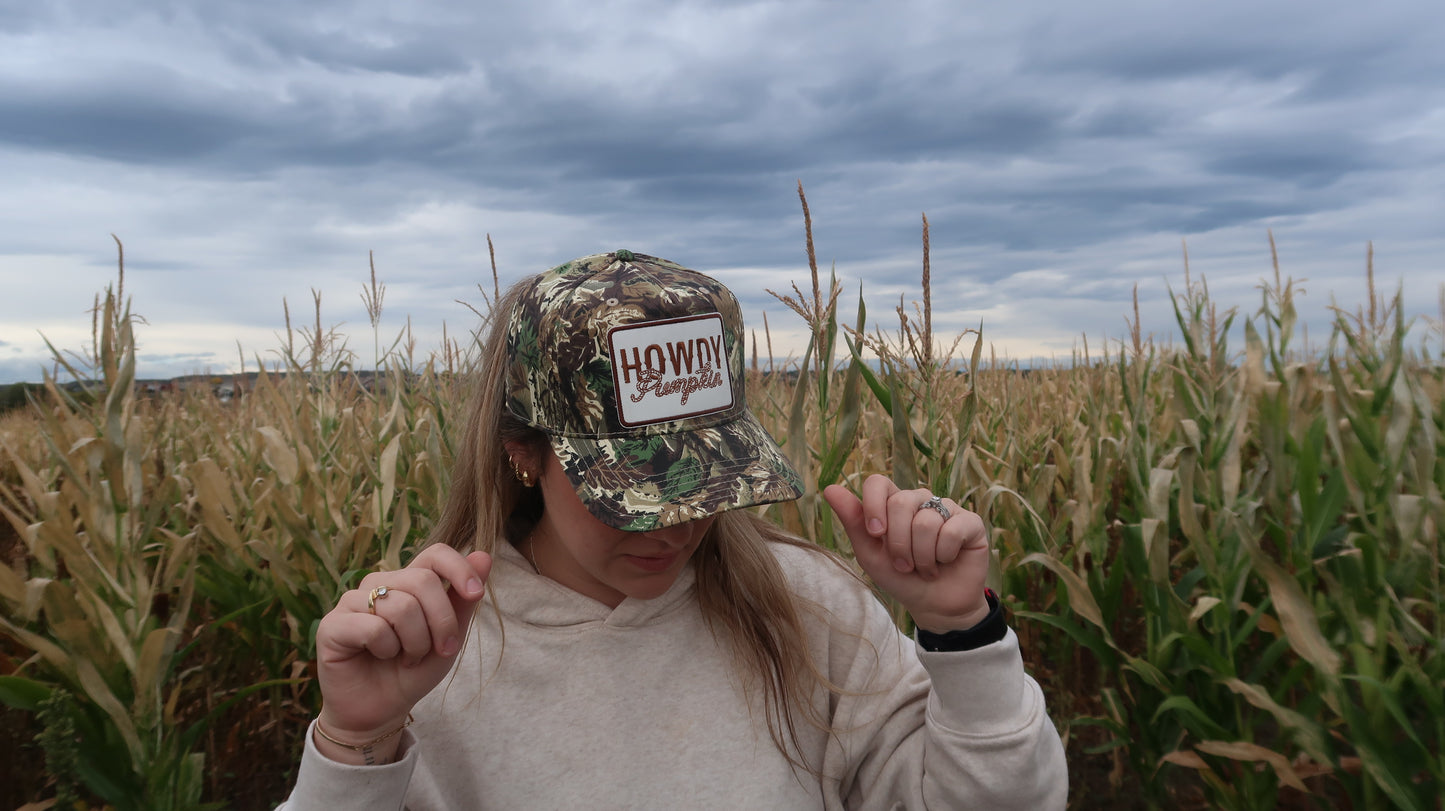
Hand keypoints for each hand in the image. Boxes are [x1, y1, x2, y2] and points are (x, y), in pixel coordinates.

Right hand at [314, 545, 491, 750]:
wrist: (379, 712)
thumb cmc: (412, 672)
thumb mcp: (448, 638)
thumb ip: (463, 600)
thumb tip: (484, 555)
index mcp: (407, 582)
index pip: (435, 553)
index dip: (458, 568)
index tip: (476, 594)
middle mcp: (379, 584)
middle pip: (423, 580)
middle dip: (441, 622)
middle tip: (437, 650)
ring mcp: (352, 601)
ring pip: (401, 606)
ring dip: (415, 643)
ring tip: (405, 657)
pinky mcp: (332, 624)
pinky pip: (374, 628)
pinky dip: (387, 650)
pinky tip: (378, 657)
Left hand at [823, 476, 990, 632]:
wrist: (935, 606)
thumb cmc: (901, 579)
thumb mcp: (870, 554)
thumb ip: (853, 521)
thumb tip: (829, 488)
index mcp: (893, 504)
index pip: (878, 482)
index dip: (874, 505)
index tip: (876, 534)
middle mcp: (920, 500)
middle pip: (901, 502)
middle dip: (898, 543)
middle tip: (904, 564)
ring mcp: (947, 508)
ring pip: (926, 520)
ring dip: (921, 555)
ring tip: (925, 568)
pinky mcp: (971, 522)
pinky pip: (952, 529)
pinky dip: (944, 553)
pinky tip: (946, 560)